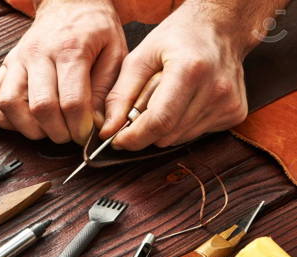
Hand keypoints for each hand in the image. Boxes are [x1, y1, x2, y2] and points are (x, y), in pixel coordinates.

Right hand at [0, 0, 126, 144]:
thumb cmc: (95, 29)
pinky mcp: (5, 65)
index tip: (86, 135)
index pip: (71, 101)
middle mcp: (38, 54)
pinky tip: (25, 120)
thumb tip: (98, 124)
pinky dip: (5, 117)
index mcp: (71, 50)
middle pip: (40, 107)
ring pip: (10, 104)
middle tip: (70, 134)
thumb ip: (108, 90)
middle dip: (58, 132)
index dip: (80, 127)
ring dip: (29, 128)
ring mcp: (17, 59)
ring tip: (48, 129)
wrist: (69, 3)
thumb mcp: (115, 53)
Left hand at [100, 1, 252, 149]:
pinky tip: (183, 103)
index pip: (159, 121)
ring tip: (165, 99)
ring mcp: (228, 104)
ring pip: (179, 138)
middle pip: (168, 134)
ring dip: (162, 128)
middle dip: (144, 131)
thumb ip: (121, 95)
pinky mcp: (235, 113)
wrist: (221, 28)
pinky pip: (194, 135)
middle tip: (140, 110)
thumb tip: (108, 129)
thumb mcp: (140, 57)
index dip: (134, 137)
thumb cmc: (178, 37)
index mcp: (190, 70)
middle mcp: (215, 89)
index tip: (117, 140)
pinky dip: (180, 126)